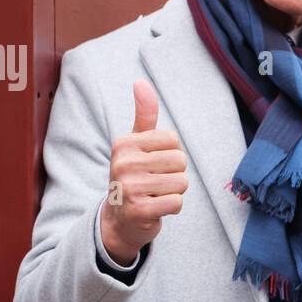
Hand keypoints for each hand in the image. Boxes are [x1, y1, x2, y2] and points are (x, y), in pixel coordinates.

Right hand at [100, 78, 187, 265]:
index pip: (174, 139)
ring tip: (155, 195)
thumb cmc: (134, 176)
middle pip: (180, 161)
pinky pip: (177, 203)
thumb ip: (144, 115)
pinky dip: (172, 208)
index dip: (172, 154)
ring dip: (175, 192)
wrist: (119, 219)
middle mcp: (123, 163)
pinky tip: (155, 208)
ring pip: (181, 183)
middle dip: (175, 174)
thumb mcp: (136, 144)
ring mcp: (129, 188)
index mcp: (124, 143)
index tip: (154, 165)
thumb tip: (141, 82)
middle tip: (156, 183)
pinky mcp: (139, 210)